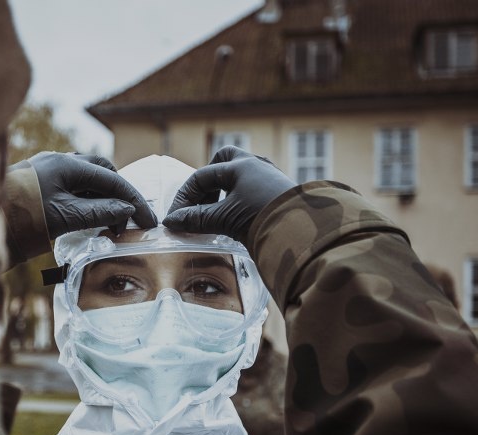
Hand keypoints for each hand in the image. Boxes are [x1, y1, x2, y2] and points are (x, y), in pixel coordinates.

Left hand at [27, 152, 156, 235]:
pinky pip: (70, 187)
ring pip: (85, 179)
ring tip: (109, 224)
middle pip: (100, 171)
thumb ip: (98, 213)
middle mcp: (57, 162)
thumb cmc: (19, 218)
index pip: (112, 179)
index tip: (148, 222)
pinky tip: (87, 218)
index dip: (134, 201)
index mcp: (67, 165)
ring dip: (101, 198)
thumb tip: (126, 211)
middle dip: (118, 194)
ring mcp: (46, 171)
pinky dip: (85, 201)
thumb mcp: (64, 218)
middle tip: (127, 220)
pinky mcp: (37, 184)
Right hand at [162, 146, 295, 240]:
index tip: (176, 217)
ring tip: (217, 212)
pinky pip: (253, 187)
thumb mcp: (224, 218)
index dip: (184, 197)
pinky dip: (240, 198)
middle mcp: (255, 165)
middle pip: (224, 160)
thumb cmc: (264, 217)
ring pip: (241, 174)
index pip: (201, 176)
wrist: (305, 232)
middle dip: (208, 179)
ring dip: (224, 190)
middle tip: (201, 202)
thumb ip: (196, 219)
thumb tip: (171, 222)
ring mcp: (270, 177)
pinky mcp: (280, 192)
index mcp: (239, 166)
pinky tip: (237, 216)